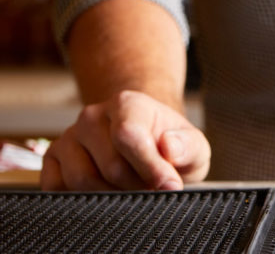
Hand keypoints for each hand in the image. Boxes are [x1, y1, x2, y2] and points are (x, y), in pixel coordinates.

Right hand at [41, 90, 209, 190]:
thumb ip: (187, 145)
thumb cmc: (171, 145)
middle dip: (137, 186)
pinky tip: (106, 191)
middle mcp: (92, 116)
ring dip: (112, 195)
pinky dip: (83, 199)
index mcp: (127, 104)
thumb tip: (169, 146)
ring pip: (82, 181)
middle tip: (153, 187)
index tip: (169, 185)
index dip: (150, 167)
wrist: (148, 142)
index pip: (128, 136)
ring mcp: (69, 137)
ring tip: (133, 188)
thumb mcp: (193, 145)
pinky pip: (58, 188)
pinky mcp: (52, 158)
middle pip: (110, 167)